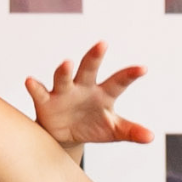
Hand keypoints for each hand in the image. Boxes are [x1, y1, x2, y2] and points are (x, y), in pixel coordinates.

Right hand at [25, 43, 153, 155]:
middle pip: (90, 69)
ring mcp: (64, 92)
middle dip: (95, 57)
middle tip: (103, 44)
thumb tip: (150, 137)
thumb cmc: (93, 127)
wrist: (67, 136)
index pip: (119, 82)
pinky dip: (35, 86)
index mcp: (103, 93)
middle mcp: (84, 87)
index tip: (143, 69)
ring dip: (64, 70)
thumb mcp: (113, 131)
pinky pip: (40, 92)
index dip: (130, 75)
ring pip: (64, 77)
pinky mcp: (46, 101)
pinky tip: (31, 81)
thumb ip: (131, 131)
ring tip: (67, 62)